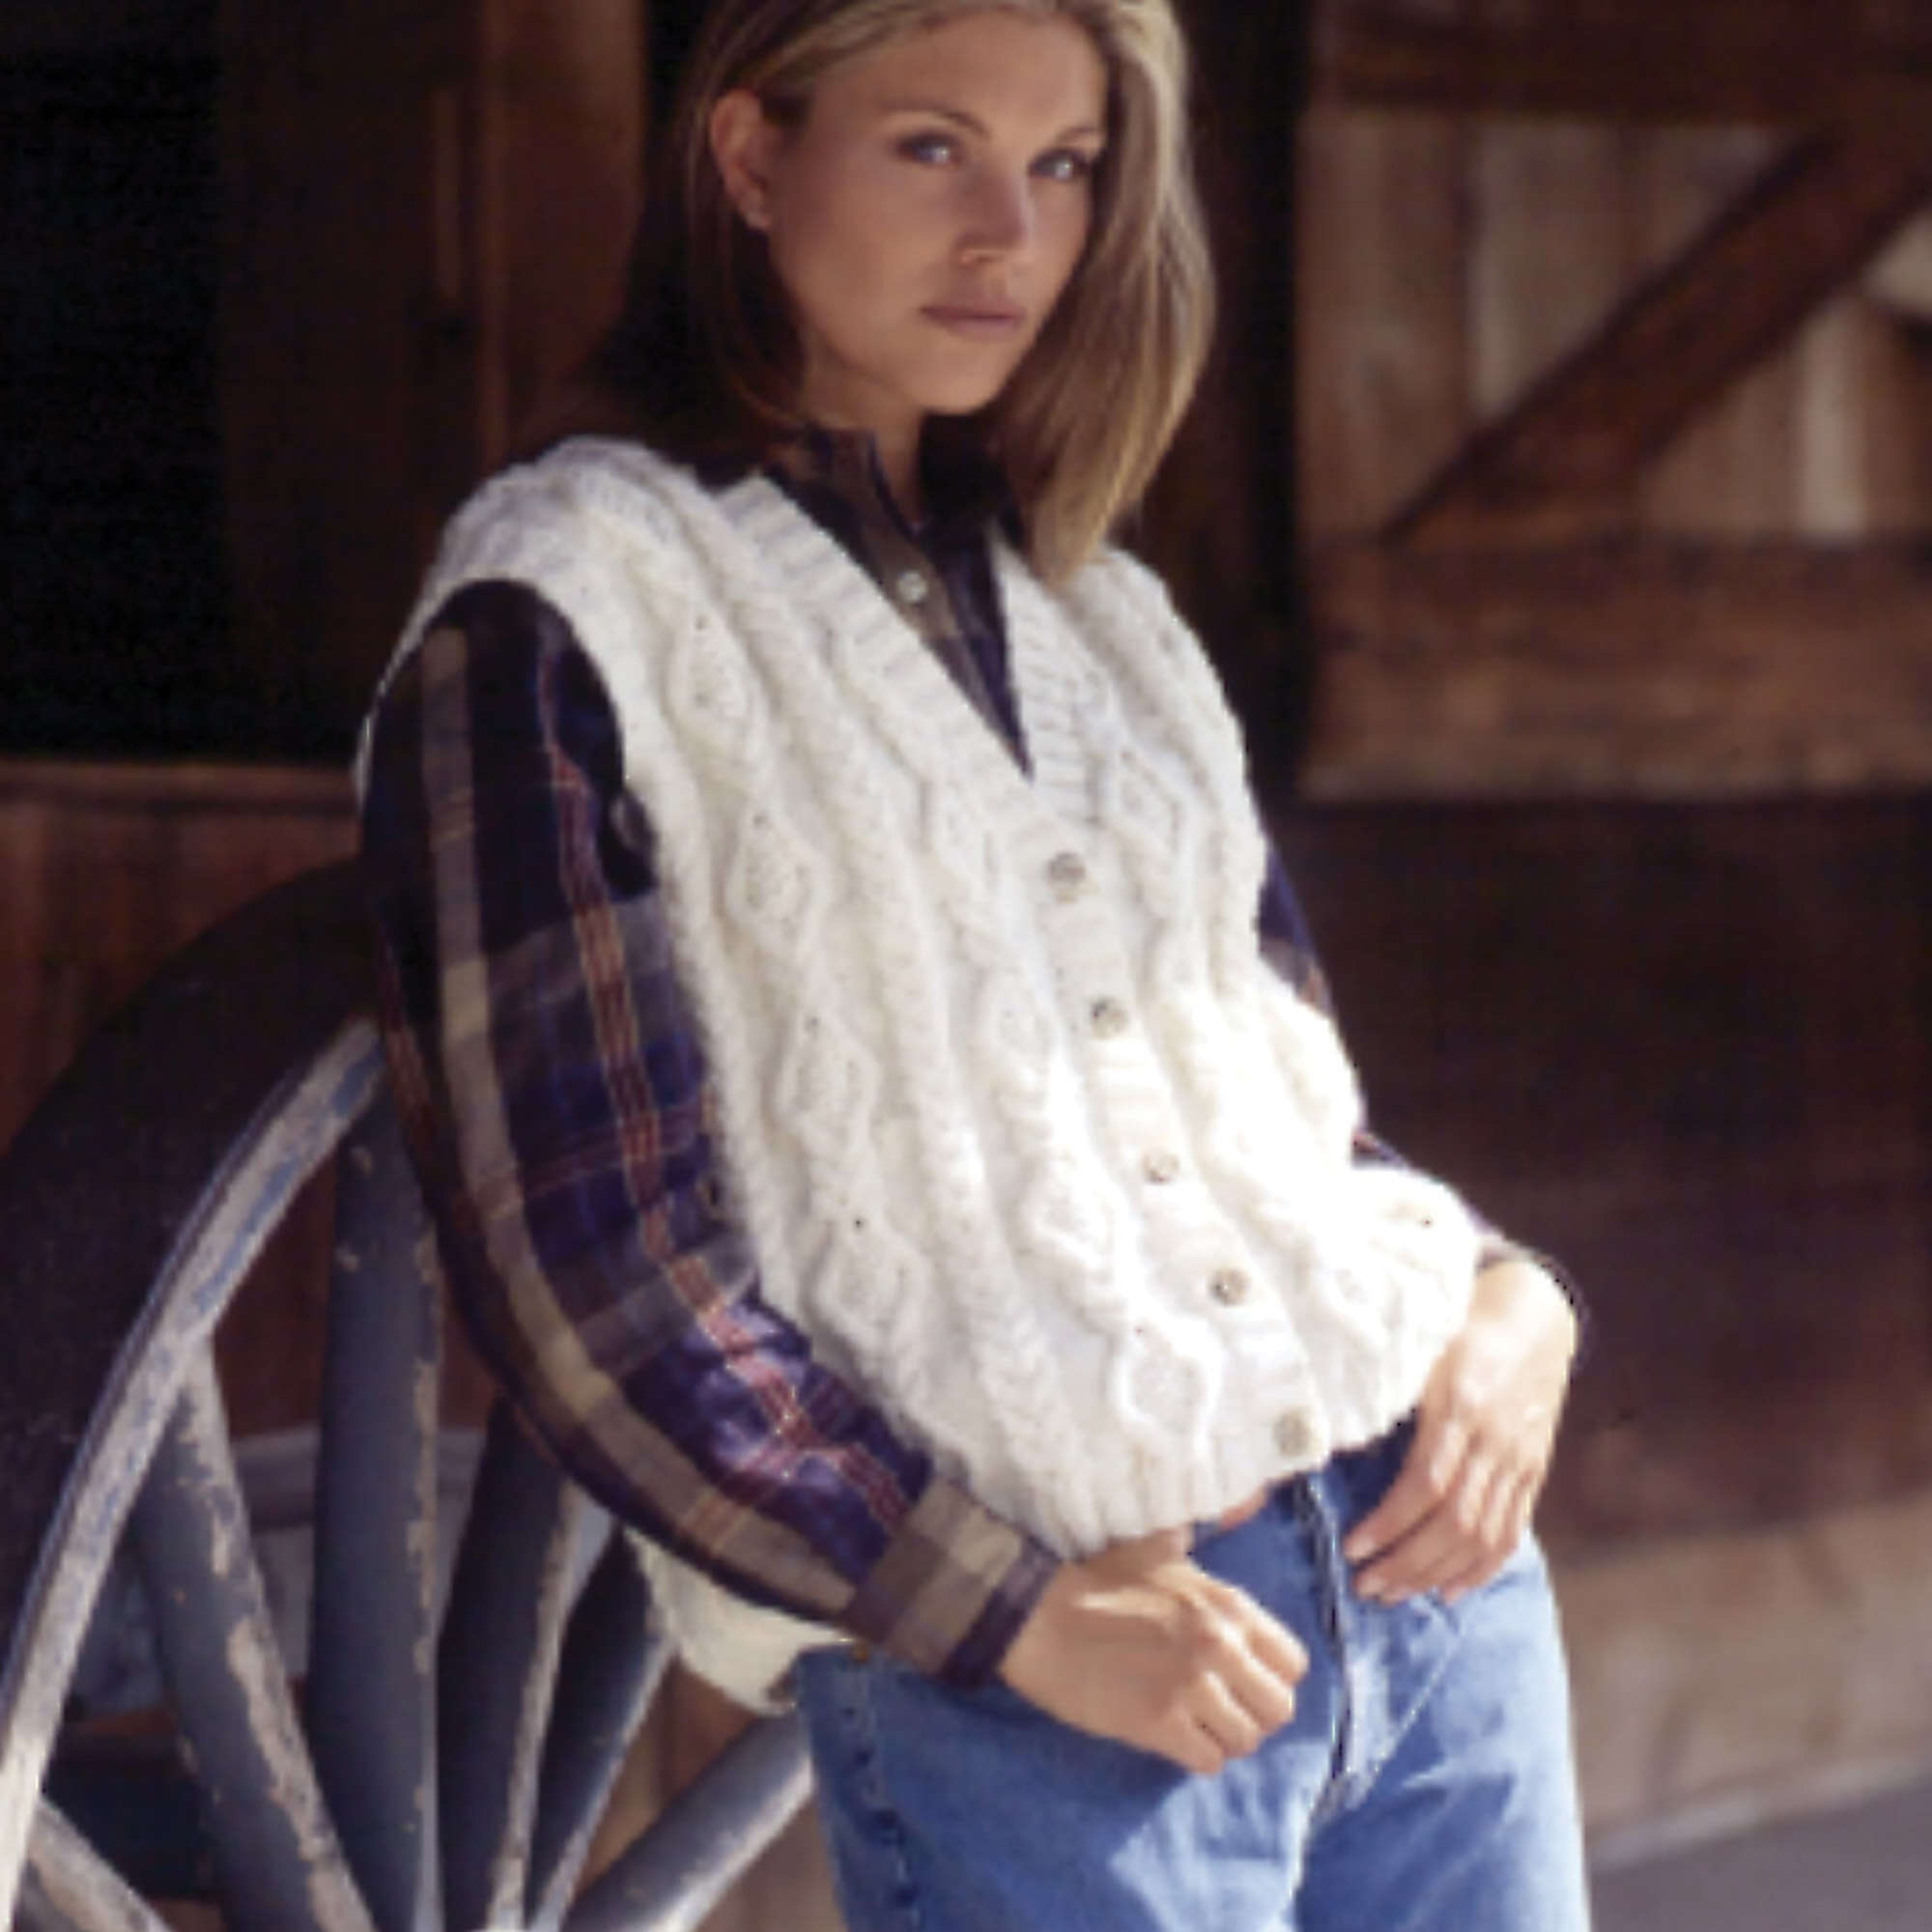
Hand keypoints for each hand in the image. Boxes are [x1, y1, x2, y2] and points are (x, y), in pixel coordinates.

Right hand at [997, 1526, 1306, 1775]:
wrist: (1038, 1614)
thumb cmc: (1097, 1580)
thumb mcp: (1159, 1549)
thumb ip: (1202, 1538)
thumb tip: (1249, 1497)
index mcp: (1227, 1605)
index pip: (1293, 1663)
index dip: (1270, 1675)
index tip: (1243, 1677)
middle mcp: (1219, 1645)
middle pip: (1278, 1709)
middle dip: (1253, 1713)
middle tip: (1221, 1708)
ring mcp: (1191, 1686)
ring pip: (1245, 1741)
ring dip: (1222, 1737)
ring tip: (1194, 1723)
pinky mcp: (1158, 1724)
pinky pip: (1208, 1762)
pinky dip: (1194, 1755)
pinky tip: (1172, 1736)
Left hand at [1344, 1259, 1576, 1605]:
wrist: (1532, 1317)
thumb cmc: (1456, 1328)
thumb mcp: (1418, 1347)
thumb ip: (1383, 1387)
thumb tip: (1326, 1429)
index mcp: (1459, 1404)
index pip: (1426, 1483)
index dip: (1389, 1523)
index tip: (1353, 1547)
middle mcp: (1494, 1440)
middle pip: (1454, 1522)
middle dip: (1407, 1562)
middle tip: (1365, 1586)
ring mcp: (1518, 1460)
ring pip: (1482, 1536)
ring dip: (1436, 1574)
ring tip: (1393, 1593)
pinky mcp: (1533, 1472)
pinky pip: (1511, 1532)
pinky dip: (1481, 1569)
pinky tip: (1450, 1592)